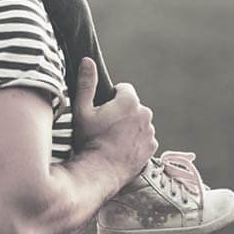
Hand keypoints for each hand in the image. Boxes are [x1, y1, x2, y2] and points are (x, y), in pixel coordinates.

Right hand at [71, 58, 155, 183]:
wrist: (99, 172)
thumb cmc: (89, 140)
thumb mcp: (82, 110)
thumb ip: (86, 83)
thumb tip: (87, 60)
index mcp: (129, 101)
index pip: (123, 88)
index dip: (111, 98)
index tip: (102, 111)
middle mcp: (145, 114)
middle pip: (132, 106)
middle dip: (122, 112)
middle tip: (105, 126)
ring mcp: (150, 132)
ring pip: (139, 122)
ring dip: (129, 126)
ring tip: (112, 139)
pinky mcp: (152, 148)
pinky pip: (144, 138)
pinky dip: (135, 141)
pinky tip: (121, 148)